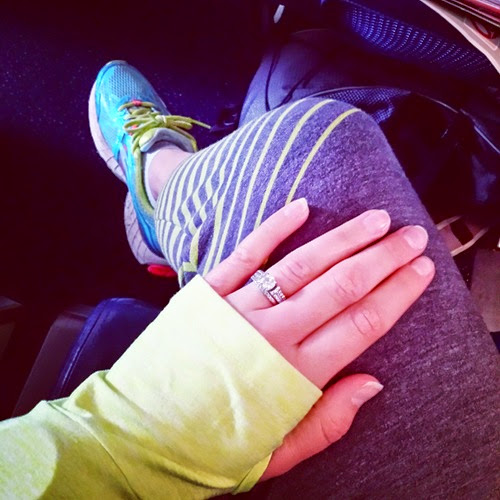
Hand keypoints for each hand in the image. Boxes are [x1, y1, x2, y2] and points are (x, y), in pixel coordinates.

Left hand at [204, 198, 434, 480]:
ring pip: (302, 264)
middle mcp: (271, 334)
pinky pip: (246, 254)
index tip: (420, 271)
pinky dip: (274, 228)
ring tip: (374, 219)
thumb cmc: (213, 447)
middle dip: (382, 257)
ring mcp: (238, 309)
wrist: (142, 434)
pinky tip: (302, 207)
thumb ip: (328, 421)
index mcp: (295, 374)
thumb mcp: (278, 453)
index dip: (397, 293)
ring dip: (343, 239)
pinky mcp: (207, 293)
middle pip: (341, 285)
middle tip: (411, 236)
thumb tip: (372, 382)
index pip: (362, 323)